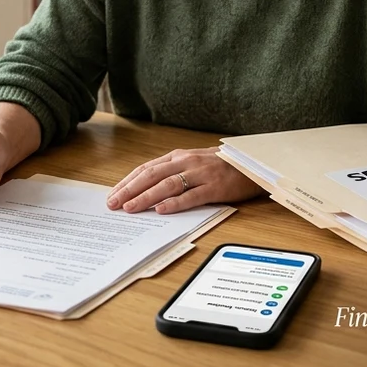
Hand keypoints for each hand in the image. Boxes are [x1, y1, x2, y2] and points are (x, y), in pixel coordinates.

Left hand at [106, 147, 262, 214]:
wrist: (253, 163)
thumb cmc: (220, 165)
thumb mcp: (193, 163)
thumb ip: (173, 172)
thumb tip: (146, 188)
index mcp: (178, 156)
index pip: (147, 169)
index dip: (128, 182)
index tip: (113, 194)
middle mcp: (187, 162)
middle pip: (152, 175)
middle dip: (130, 190)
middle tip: (114, 204)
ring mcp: (201, 174)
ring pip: (168, 185)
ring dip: (146, 197)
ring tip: (131, 208)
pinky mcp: (214, 187)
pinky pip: (191, 196)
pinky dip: (175, 203)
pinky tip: (161, 210)